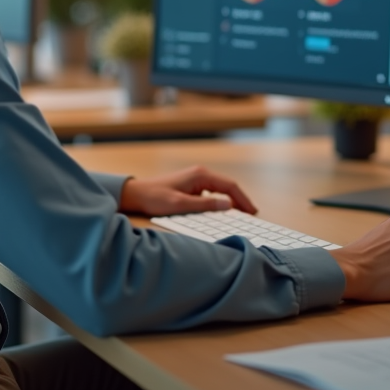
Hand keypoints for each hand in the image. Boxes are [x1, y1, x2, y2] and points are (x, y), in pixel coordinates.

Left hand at [119, 166, 258, 215]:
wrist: (137, 194)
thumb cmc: (155, 198)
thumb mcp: (180, 205)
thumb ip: (205, 205)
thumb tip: (228, 205)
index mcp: (201, 175)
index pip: (230, 186)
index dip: (243, 200)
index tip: (252, 212)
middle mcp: (201, 174)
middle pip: (228, 187)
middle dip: (241, 201)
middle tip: (252, 215)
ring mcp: (197, 179)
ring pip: (221, 189)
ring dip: (232, 201)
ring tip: (242, 215)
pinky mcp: (192, 186)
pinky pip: (213, 192)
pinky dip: (222, 201)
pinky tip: (225, 212)